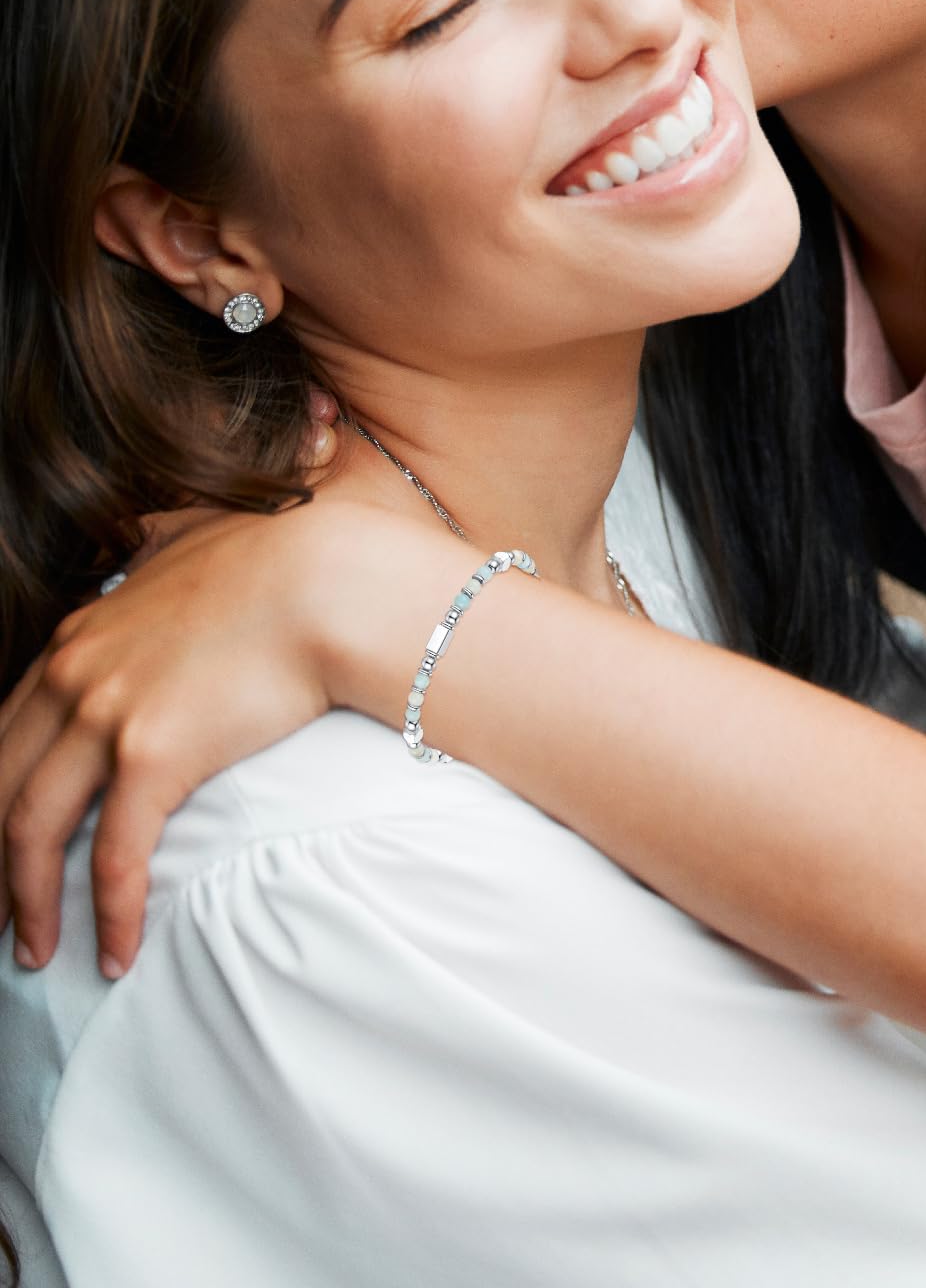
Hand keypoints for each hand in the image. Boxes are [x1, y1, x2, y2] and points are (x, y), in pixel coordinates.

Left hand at [0, 503, 353, 979]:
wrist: (333, 576)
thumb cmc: (283, 553)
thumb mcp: (194, 531)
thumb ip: (156, 542)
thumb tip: (150, 532)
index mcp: (79, 634)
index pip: (6, 729)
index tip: (1, 840)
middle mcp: (75, 675)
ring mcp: (108, 716)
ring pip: (30, 832)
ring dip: (25, 903)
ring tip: (34, 954)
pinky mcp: (156, 756)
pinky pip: (116, 856)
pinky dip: (108, 912)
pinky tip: (115, 954)